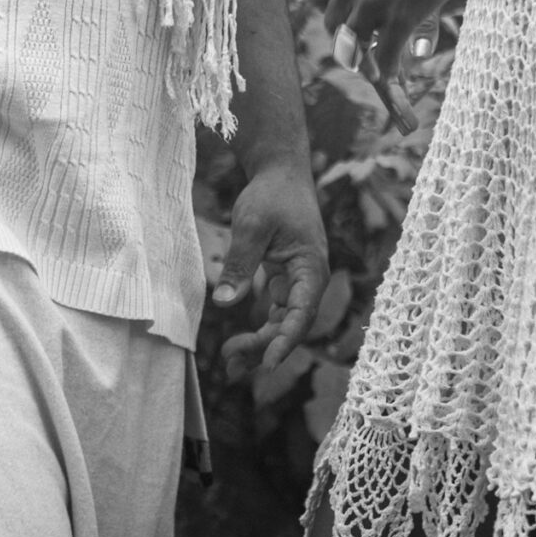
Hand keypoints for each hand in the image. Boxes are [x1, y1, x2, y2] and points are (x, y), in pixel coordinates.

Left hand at [213, 160, 327, 373]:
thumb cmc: (272, 194)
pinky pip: (275, 312)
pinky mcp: (284, 279)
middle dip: (263, 348)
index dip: (285, 343)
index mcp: (311, 268)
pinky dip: (259, 328)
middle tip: (229, 364)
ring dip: (260, 344)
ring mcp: (297, 281)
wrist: (281, 171)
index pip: (302, 315)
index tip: (267, 365)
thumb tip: (224, 302)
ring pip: (282, 323)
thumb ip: (240, 264)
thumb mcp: (251, 226)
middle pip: (291, 326)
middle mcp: (309, 280)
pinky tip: (239, 345)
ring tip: (230, 364)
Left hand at [317, 0, 484, 87]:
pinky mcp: (399, 18)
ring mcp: (372, 1)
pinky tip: (394, 76)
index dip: (330, 7)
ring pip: (353, 45)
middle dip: (344, 37)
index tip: (341, 14)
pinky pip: (385, 55)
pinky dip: (388, 71)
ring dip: (361, 61)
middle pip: (333, 23)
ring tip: (372, 70)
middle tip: (358, 46)